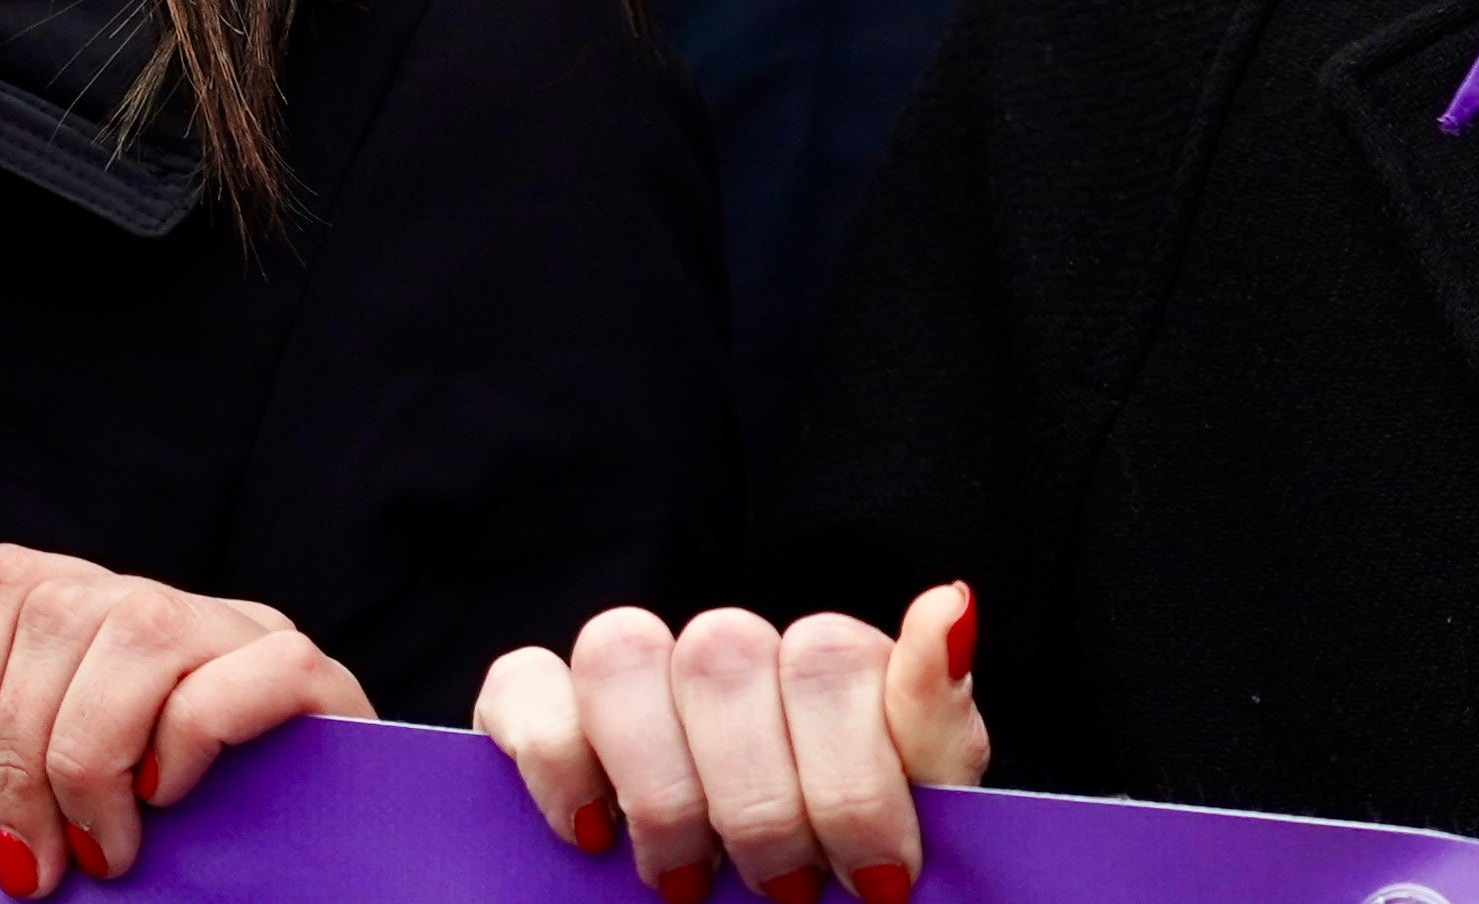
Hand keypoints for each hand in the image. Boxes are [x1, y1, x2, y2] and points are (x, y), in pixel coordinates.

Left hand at [0, 456, 373, 895]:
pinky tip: (169, 799)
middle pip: (59, 612)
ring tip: (100, 848)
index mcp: (78, 610)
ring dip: (95, 763)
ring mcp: (239, 629)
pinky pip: (248, 669)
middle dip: (20, 757)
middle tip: (30, 859)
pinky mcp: (309, 677)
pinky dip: (189, 742)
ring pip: (144, 634)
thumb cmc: (98, 828)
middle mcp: (157, 603)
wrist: (236, 902)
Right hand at [472, 583, 986, 903]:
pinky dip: (560, 760)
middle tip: (783, 895)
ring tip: (689, 881)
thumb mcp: (913, 816)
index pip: (827, 655)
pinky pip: (527, 686)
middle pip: (722, 652)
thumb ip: (930, 719)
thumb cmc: (840, 879)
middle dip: (760, 801)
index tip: (878, 881)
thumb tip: (952, 602)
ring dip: (661, 784)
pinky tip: (596, 833)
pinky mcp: (537, 707)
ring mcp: (630, 675)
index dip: (849, 780)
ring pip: (624, 649)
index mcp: (827, 670)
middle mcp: (728, 655)